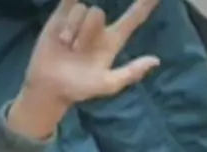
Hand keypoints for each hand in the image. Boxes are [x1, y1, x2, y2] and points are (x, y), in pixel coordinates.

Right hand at [8, 0, 159, 138]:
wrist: (50, 86)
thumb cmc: (79, 88)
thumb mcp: (107, 85)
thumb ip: (130, 73)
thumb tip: (156, 60)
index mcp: (113, 41)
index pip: (134, 18)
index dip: (146, 4)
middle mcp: (99, 28)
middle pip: (98, 13)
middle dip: (85, 31)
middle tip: (76, 53)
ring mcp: (81, 20)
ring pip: (83, 9)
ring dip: (72, 30)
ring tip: (65, 47)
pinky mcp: (63, 14)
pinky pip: (69, 1)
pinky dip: (66, 17)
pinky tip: (62, 33)